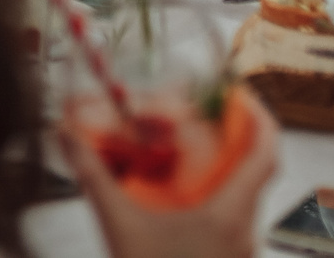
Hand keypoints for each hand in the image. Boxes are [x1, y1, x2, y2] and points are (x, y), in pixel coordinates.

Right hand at [61, 97, 279, 257]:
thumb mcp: (119, 225)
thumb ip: (93, 176)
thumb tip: (66, 135)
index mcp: (230, 214)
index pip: (266, 153)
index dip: (260, 115)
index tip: (240, 90)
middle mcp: (244, 231)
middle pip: (255, 170)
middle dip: (234, 136)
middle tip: (208, 112)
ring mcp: (238, 251)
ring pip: (242, 196)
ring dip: (222, 168)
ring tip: (187, 149)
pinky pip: (228, 219)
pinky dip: (211, 196)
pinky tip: (178, 196)